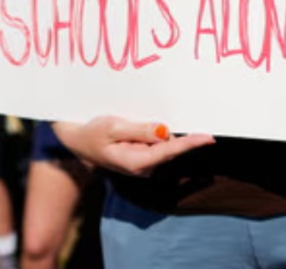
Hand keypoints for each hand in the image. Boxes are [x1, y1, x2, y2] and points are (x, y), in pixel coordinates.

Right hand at [53, 117, 213, 176]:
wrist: (76, 143)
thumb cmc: (92, 133)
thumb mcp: (112, 126)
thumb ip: (139, 129)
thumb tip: (165, 130)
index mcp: (137, 161)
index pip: (170, 150)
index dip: (191, 143)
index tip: (209, 138)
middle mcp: (145, 167)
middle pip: (168, 145)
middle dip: (166, 129)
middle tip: (137, 119)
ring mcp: (145, 164)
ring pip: (163, 142)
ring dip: (155, 130)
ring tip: (128, 123)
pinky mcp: (144, 158)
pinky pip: (156, 143)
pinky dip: (151, 133)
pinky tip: (133, 127)